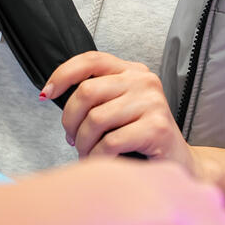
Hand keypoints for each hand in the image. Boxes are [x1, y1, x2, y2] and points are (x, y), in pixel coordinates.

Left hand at [44, 51, 195, 169]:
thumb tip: (53, 95)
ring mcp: (152, 102)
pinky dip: (98, 157)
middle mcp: (143, 81)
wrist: (178, 163)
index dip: (63, 74)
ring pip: (95, 119)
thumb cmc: (141, 138)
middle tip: (72, 140)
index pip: (90, 60)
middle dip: (70, 121)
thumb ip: (96, 97)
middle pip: (86, 92)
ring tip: (88, 154)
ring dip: (83, 144)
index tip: (46, 94)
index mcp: (132, 71)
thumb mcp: (119, 108)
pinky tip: (103, 162)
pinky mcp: (157, 128)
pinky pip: (110, 142)